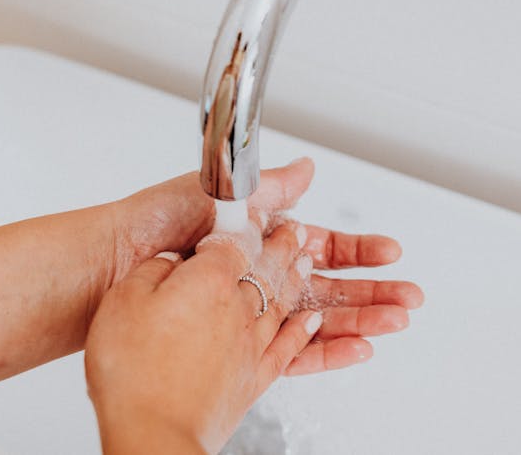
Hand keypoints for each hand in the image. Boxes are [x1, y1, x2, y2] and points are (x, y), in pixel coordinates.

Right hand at [85, 222, 318, 453]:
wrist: (152, 433)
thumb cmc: (132, 371)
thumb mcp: (124, 301)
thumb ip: (153, 271)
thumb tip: (171, 259)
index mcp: (207, 282)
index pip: (236, 242)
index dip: (247, 224)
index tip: (254, 212)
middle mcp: (237, 310)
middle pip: (268, 268)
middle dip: (283, 246)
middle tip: (295, 230)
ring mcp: (250, 346)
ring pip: (283, 303)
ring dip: (297, 280)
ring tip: (307, 264)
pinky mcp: (254, 380)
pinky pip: (290, 348)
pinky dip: (304, 331)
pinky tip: (313, 322)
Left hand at [109, 158, 423, 374]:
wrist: (111, 263)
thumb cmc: (153, 223)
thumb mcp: (220, 192)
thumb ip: (269, 187)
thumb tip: (307, 167)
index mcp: (258, 240)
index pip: (320, 247)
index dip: (358, 252)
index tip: (389, 254)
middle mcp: (258, 276)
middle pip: (329, 287)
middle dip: (373, 292)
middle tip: (409, 298)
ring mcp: (250, 311)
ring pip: (318, 320)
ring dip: (360, 321)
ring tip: (395, 322)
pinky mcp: (238, 342)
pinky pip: (291, 353)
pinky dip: (326, 352)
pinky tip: (356, 348)